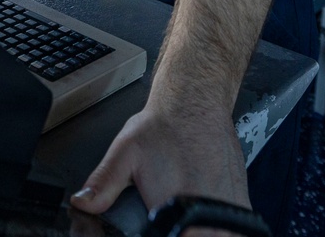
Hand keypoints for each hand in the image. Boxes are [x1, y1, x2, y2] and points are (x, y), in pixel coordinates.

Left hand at [69, 106, 249, 236]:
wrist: (196, 101)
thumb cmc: (164, 126)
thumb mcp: (125, 152)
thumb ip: (103, 182)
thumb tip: (82, 202)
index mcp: (173, 209)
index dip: (161, 233)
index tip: (157, 225)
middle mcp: (205, 215)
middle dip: (179, 230)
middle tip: (168, 214)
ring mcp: (228, 212)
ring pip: (217, 236)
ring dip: (199, 230)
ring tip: (185, 210)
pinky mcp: (242, 206)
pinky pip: (233, 230)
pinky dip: (217, 225)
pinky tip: (202, 207)